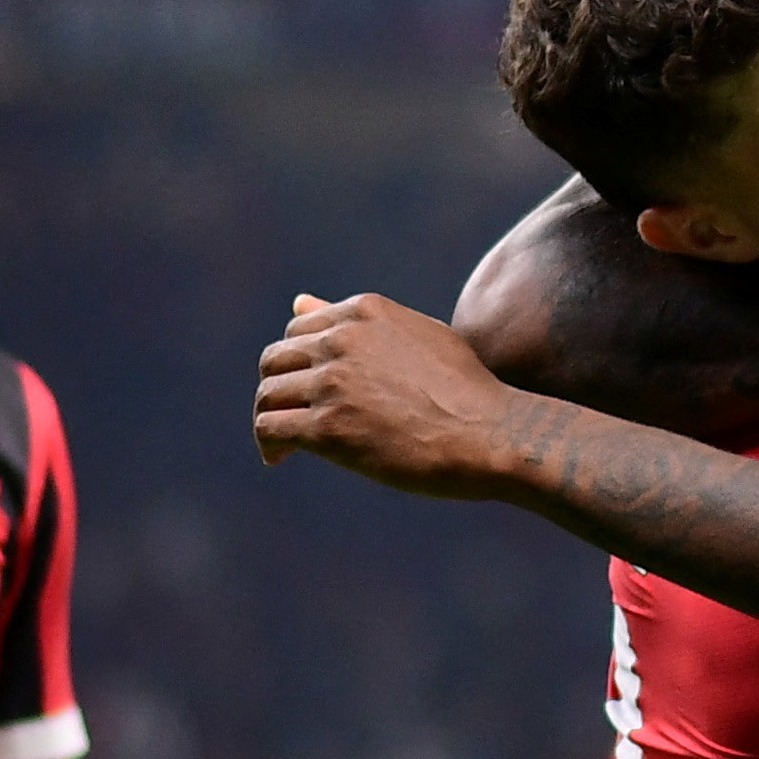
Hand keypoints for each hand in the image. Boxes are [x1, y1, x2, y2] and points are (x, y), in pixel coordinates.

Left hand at [254, 292, 519, 493]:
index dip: (300, 364)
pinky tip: (281, 458)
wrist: (491, 434)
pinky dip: (268, 444)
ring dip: (270, 419)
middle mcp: (342, 340)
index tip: (312, 391)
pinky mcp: (328, 426)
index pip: (298, 329)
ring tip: (286, 446)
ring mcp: (333, 382)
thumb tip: (298, 300)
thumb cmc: (466, 391)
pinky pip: (269, 428)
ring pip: (267, 395)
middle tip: (294, 419)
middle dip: (279, 390)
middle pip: (274, 360)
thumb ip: (356, 321)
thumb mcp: (415, 336)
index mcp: (364, 312)